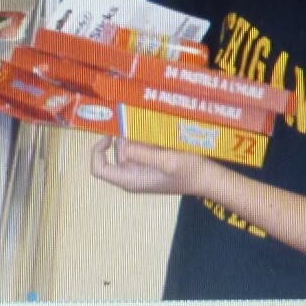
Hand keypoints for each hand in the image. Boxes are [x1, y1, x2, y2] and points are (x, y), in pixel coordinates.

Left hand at [90, 136, 213, 194]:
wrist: (208, 178)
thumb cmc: (189, 172)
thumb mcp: (168, 161)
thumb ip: (144, 154)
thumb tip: (123, 146)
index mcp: (130, 180)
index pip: (99, 169)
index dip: (97, 152)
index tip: (108, 135)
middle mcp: (131, 175)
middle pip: (114, 152)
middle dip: (124, 137)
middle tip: (141, 125)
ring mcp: (140, 168)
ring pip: (127, 146)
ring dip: (136, 135)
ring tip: (153, 130)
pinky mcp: (149, 162)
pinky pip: (138, 146)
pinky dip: (143, 137)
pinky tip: (158, 132)